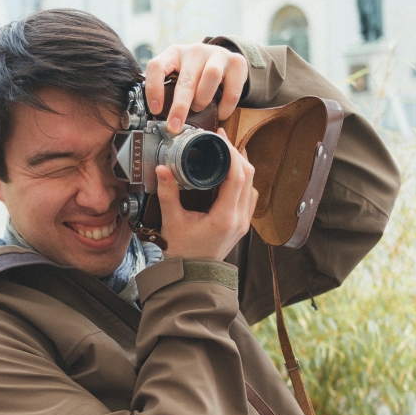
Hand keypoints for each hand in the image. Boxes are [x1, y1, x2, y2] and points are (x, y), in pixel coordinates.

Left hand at [145, 43, 247, 134]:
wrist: (225, 61)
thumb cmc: (196, 75)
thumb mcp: (179, 77)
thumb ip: (170, 92)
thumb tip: (163, 121)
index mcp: (174, 53)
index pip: (157, 66)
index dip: (154, 89)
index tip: (155, 110)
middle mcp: (195, 51)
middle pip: (186, 79)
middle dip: (180, 107)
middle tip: (175, 127)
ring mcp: (217, 54)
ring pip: (211, 76)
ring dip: (203, 99)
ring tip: (199, 108)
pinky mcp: (237, 62)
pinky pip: (232, 90)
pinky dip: (225, 107)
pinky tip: (220, 113)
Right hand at [156, 130, 257, 261]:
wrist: (192, 275)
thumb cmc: (183, 252)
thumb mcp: (171, 221)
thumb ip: (168, 194)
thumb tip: (163, 169)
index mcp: (225, 218)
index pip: (237, 176)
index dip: (231, 153)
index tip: (219, 139)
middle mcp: (239, 219)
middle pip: (248, 176)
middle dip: (236, 154)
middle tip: (221, 140)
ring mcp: (243, 222)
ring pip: (251, 185)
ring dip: (241, 166)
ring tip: (225, 152)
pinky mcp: (242, 224)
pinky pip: (249, 196)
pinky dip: (242, 180)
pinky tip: (230, 173)